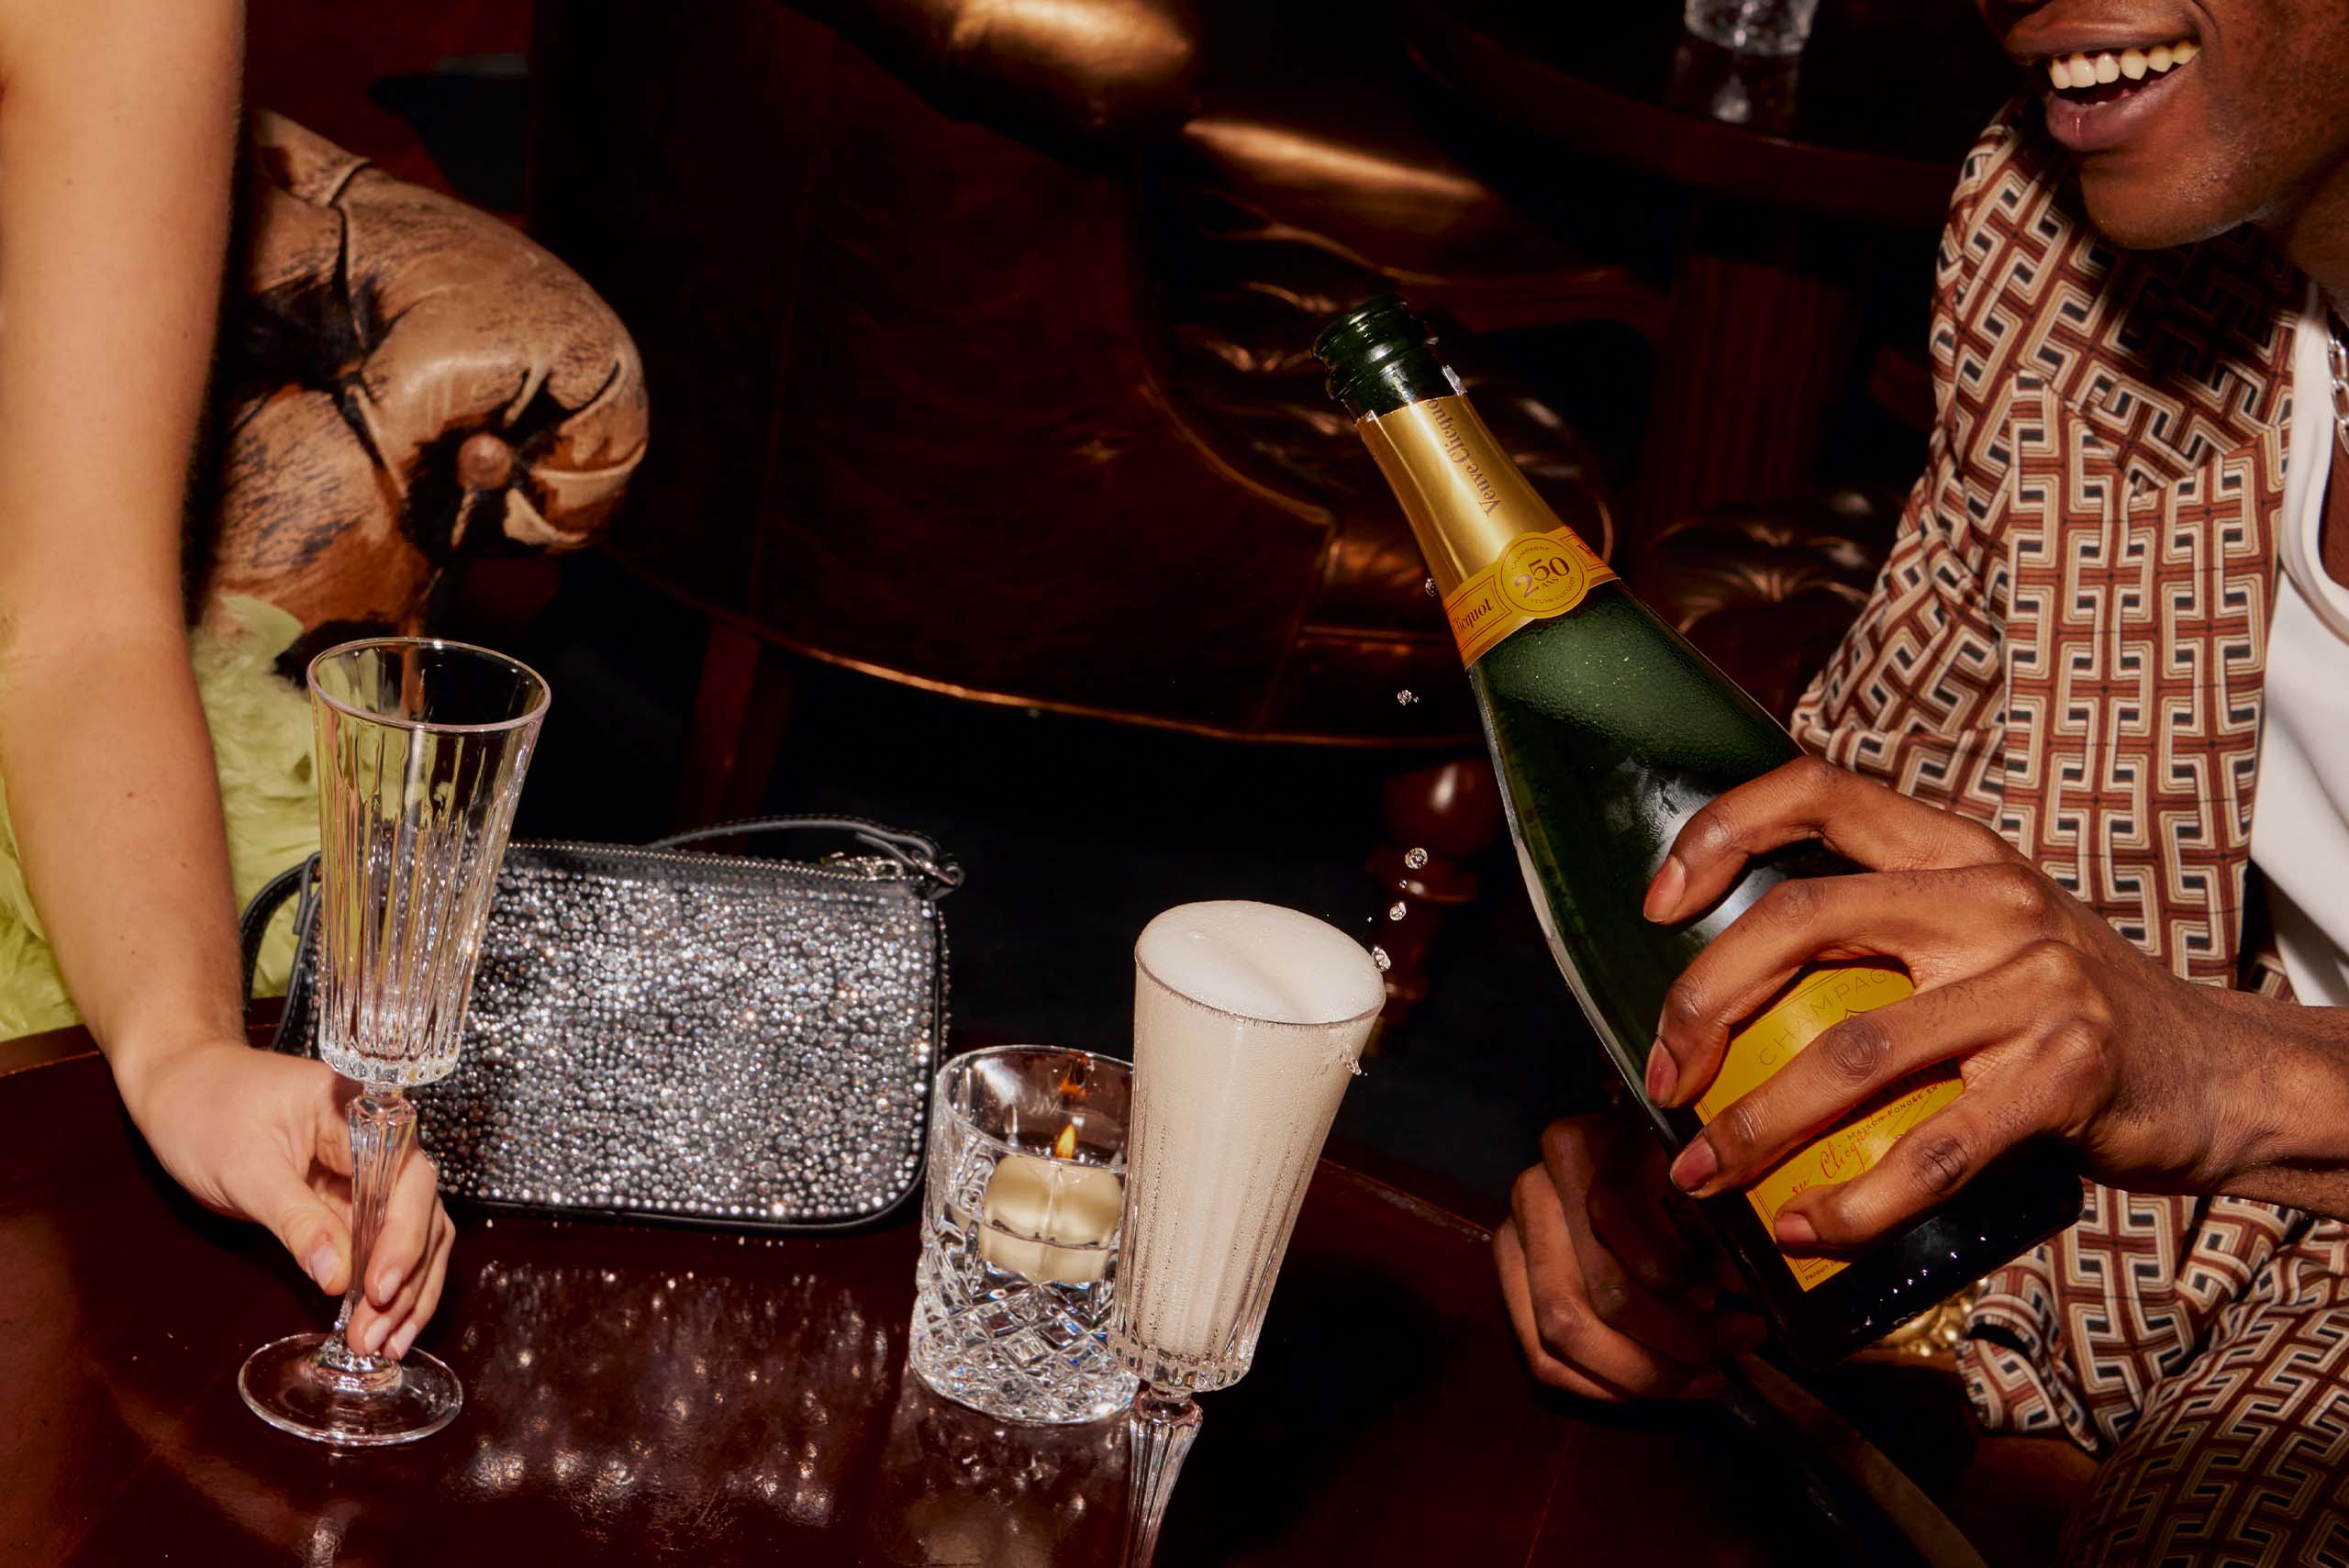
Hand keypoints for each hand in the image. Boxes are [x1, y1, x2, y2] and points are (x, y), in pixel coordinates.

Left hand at [114, 1040, 453, 1360]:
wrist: (180, 1089)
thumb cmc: (205, 1112)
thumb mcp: (245, 1169)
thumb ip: (295, 1220)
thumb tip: (338, 1279)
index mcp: (362, 1113)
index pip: (405, 1178)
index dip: (401, 1236)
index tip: (378, 1288)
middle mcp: (382, 1140)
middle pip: (420, 1211)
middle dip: (405, 1277)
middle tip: (374, 1336)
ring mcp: (371, 1173)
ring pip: (415, 1233)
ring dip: (406, 1291)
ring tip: (383, 1345)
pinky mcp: (354, 1200)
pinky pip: (384, 1243)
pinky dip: (388, 1286)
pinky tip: (383, 1326)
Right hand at [1494, 1111, 1764, 1399]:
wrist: (1614, 1163)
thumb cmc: (1672, 1171)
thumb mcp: (1698, 1176)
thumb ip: (1716, 1224)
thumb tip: (1736, 1285)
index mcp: (1581, 1145)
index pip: (1618, 1214)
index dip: (1681, 1272)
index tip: (1743, 1301)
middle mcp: (1535, 1186)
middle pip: (1599, 1291)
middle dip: (1679, 1340)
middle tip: (1732, 1348)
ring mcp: (1512, 1234)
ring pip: (1563, 1333)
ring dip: (1643, 1375)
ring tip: (1704, 1375)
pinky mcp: (1507, 1281)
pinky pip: (1541, 1357)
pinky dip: (1605, 1386)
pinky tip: (1657, 1384)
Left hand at [1640, 758, 2332, 1249]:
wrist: (2216, 1076)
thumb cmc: (2060, 1014)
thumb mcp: (1980, 934)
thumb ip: (1878, 932)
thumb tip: (1720, 997)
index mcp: (1954, 850)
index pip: (1818, 789)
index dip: (1720, 832)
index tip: (1656, 904)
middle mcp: (1990, 899)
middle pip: (1802, 918)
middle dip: (1704, 1004)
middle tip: (1663, 1079)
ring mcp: (2035, 985)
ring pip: (1853, 1051)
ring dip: (1757, 1126)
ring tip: (1703, 1174)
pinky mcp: (2068, 1076)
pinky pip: (1935, 1149)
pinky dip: (1856, 1201)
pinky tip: (1805, 1227)